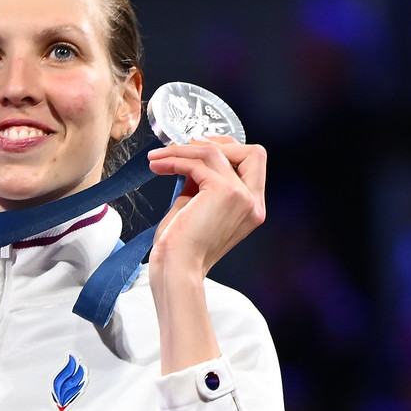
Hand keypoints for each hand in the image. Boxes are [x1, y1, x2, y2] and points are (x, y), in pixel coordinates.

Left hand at [146, 138, 267, 280]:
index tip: (199, 149)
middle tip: (183, 147)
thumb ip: (201, 182)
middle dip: (216, 143)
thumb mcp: (196, 207)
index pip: (253, 164)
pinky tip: (157, 165)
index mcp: (252, 208)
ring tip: (158, 158)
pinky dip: (173, 159)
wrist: (177, 267)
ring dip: (182, 150)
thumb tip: (190, 157)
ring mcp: (242, 196)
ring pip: (215, 153)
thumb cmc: (182, 247)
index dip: (228, 151)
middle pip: (250, 152)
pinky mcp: (224, 191)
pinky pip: (197, 162)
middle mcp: (253, 202)